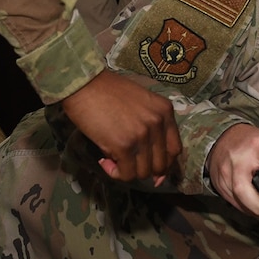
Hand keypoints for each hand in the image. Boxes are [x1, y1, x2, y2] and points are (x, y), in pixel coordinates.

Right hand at [60, 71, 181, 180]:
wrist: (83, 84)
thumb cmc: (107, 91)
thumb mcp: (140, 103)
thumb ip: (149, 125)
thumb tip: (149, 158)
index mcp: (165, 111)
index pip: (175, 149)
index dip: (165, 164)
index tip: (152, 169)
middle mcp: (158, 123)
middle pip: (161, 165)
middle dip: (144, 169)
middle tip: (127, 163)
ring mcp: (142, 135)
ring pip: (143, 172)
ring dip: (127, 171)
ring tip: (112, 158)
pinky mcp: (124, 145)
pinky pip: (126, 174)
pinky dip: (115, 172)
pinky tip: (104, 160)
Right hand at [206, 123, 258, 217]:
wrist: (223, 137)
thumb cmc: (253, 141)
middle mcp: (240, 158)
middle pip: (245, 189)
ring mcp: (227, 172)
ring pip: (239, 199)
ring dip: (255, 210)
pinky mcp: (219, 182)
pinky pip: (233, 202)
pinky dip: (246, 207)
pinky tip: (254, 205)